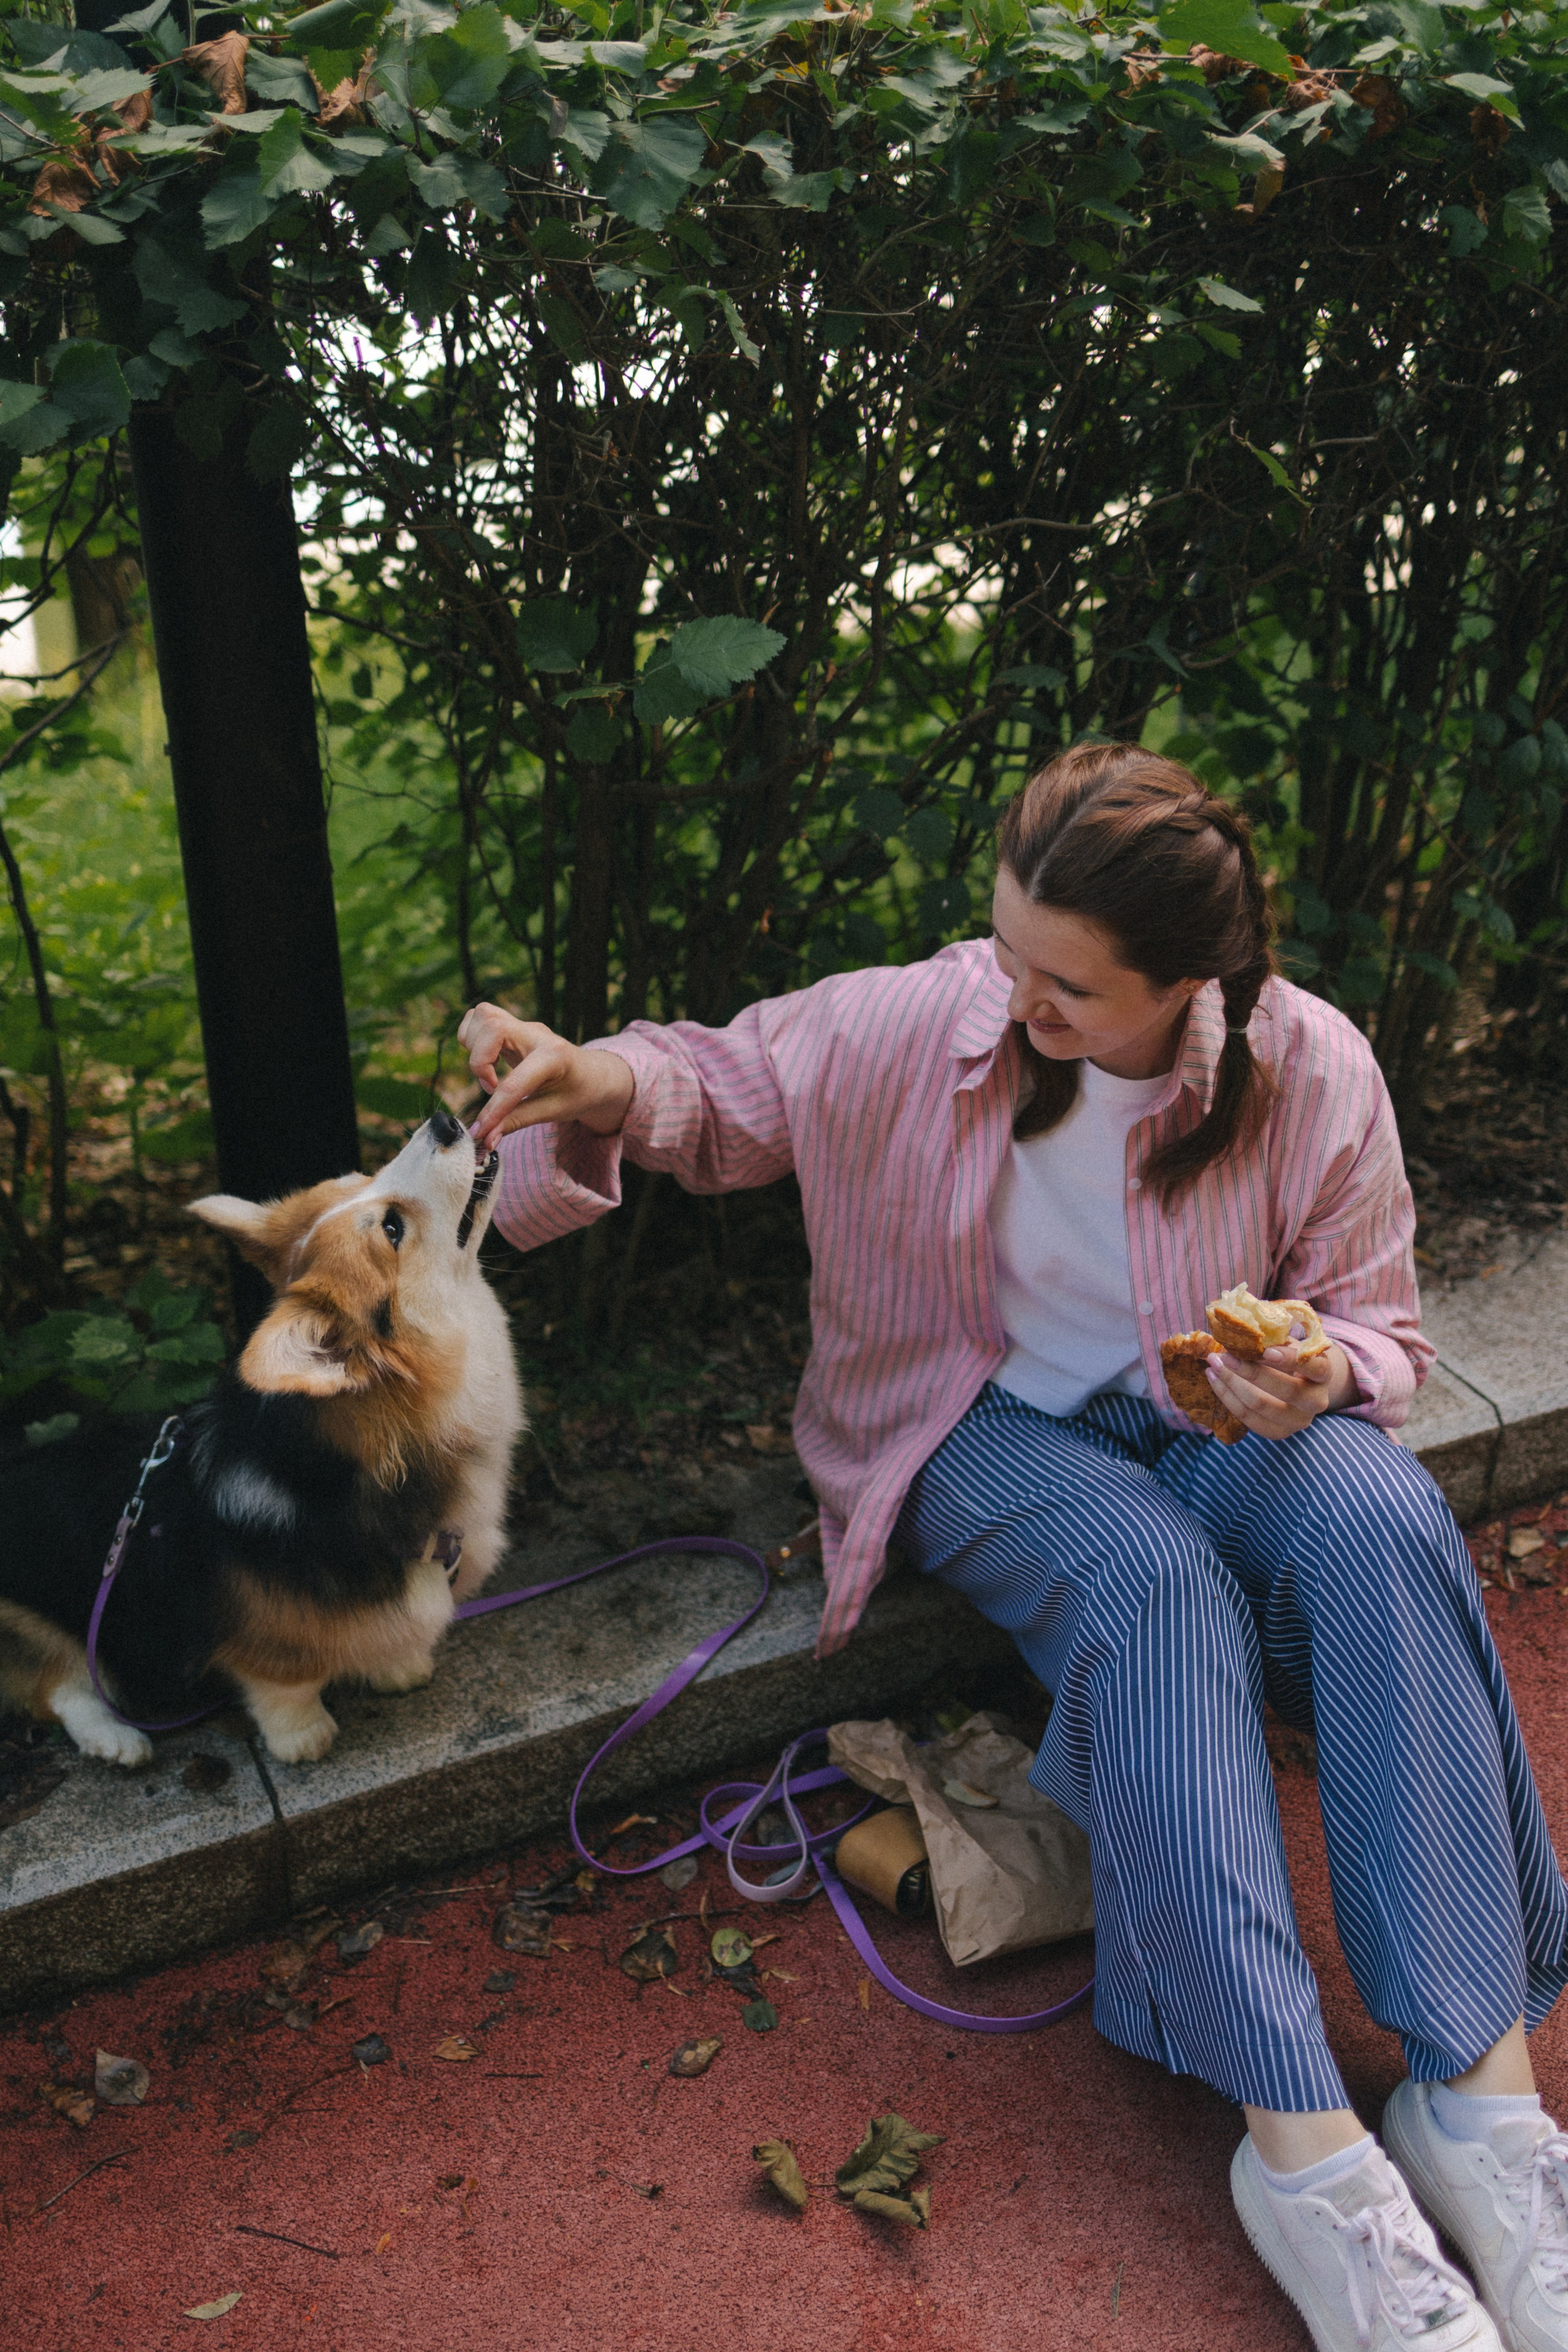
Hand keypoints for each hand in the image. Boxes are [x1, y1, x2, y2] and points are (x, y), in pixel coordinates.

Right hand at [458, 1002, 635, 1146]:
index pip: (515, 1081)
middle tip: (491, 1087)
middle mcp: (537, 1035)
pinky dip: (473, 1038)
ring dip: (474, 1046)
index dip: (494, 1109)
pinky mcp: (513, 1026)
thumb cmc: (576, 1093)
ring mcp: (524, 1027)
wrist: (592, 1074)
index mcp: (555, 1057)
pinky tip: (488, 1060)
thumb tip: (485, 1139)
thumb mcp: (552, 1111)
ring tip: (490, 1074)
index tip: (481, 1130)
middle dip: (479, 1061)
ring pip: (484, 1015)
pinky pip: (480, 1018)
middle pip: (494, 1027)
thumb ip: (516, 1122)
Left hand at [1205, 1340, 1358, 1442]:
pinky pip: (1248, 1419)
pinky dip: (1228, 1398)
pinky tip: (1214, 1380)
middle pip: (1286, 1390)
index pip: (1313, 1367)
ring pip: (1262, 1406)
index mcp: (1323, 1374)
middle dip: (1250, 1371)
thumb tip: (1241, 1324)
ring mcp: (1298, 1421)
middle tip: (1223, 1355)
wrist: (1299, 1386)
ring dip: (1232, 1384)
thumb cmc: (1289, 1358)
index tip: (1265, 1350)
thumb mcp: (1287, 1344)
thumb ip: (1273, 1337)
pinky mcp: (1278, 1433)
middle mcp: (1317, 1401)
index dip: (1290, 1359)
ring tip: (1213, 1365)